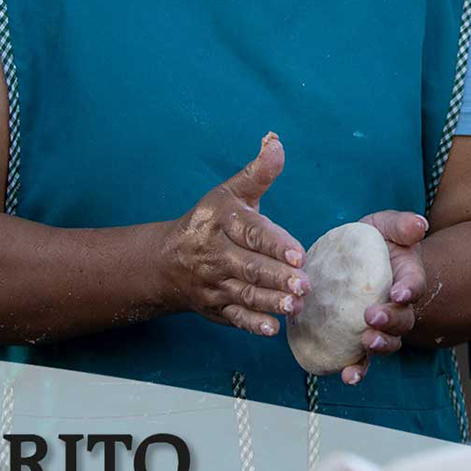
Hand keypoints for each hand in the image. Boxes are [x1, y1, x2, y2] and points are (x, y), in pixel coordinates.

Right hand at [160, 133, 307, 336]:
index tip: (298, 254)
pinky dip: (252, 325)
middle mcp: (214, 255)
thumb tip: (276, 142)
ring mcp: (214, 284)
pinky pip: (234, 318)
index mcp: (221, 222)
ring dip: (271, 302)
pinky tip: (272, 329)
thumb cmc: (210, 221)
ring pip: (244, 295)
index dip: (274, 244)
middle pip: (249, 268)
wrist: (166, 261)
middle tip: (305, 285)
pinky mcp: (216, 308)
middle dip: (277, 277)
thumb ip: (258, 173)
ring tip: (296, 305)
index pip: (250, 233)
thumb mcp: (230, 192)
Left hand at [336, 210, 428, 385]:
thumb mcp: (384, 225)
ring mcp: (380, 326)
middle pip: (403, 320)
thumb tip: (420, 224)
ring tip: (366, 343)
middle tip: (372, 317)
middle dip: (391, 321)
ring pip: (388, 343)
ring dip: (380, 346)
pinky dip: (357, 369)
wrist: (350, 261)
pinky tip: (347, 375)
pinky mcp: (358, 339)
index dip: (409, 290)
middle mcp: (397, 307)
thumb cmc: (372, 242)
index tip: (399, 293)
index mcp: (406, 277)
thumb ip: (401, 225)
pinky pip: (362, 359)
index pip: (413, 285)